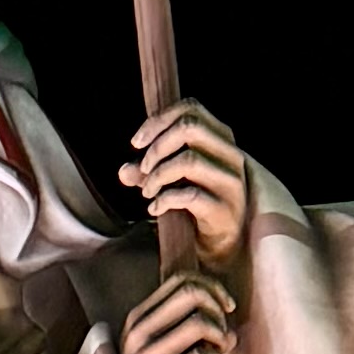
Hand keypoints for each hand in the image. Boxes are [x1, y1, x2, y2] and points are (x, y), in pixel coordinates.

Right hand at [116, 271, 238, 353]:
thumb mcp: (153, 346)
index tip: (226, 306)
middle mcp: (138, 333)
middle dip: (218, 310)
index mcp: (137, 318)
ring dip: (221, 336)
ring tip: (221, 352)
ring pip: (200, 323)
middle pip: (192, 295)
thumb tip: (226, 310)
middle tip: (224, 332)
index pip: (180, 281)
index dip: (212, 287)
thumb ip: (180, 323)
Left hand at [122, 98, 251, 254]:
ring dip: (157, 175)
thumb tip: (123, 170)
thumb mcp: (173, 182)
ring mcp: (229, 181)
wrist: (225, 244)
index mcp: (221, 139)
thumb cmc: (199, 206)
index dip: (159, 120)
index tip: (136, 142)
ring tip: (147, 192)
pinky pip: (189, 195)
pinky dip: (164, 200)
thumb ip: (148, 172)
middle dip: (157, 147)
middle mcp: (230, 155)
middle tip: (142, 169)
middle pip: (189, 127)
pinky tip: (155, 209)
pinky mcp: (223, 208)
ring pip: (188, 160)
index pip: (191, 108)